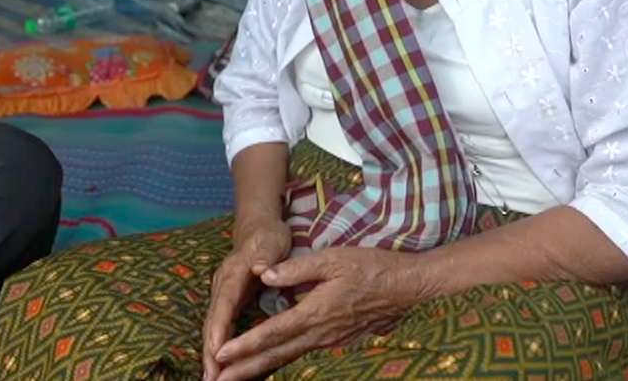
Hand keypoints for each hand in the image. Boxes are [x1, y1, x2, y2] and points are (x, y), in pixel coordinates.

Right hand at [202, 216, 289, 380]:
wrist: (257, 228)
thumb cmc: (268, 237)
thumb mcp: (271, 242)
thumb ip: (267, 256)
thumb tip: (261, 269)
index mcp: (233, 273)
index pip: (224, 304)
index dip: (220, 328)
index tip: (217, 351)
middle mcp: (222, 285)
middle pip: (212, 321)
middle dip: (209, 350)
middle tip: (210, 376)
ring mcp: (222, 293)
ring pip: (212, 326)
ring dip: (210, 353)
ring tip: (210, 378)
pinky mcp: (226, 301)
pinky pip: (220, 326)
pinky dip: (217, 346)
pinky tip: (218, 365)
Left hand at [211, 246, 419, 380]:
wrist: (407, 287)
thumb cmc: (370, 267)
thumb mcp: (332, 258)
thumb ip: (296, 268)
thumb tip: (264, 274)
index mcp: (315, 312)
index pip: (272, 332)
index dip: (244, 344)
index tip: (220, 354)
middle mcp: (320, 333)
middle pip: (275, 355)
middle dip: (243, 370)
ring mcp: (329, 340)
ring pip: (286, 358)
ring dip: (258, 370)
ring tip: (232, 379)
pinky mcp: (335, 340)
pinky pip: (300, 354)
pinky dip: (278, 363)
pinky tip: (265, 367)